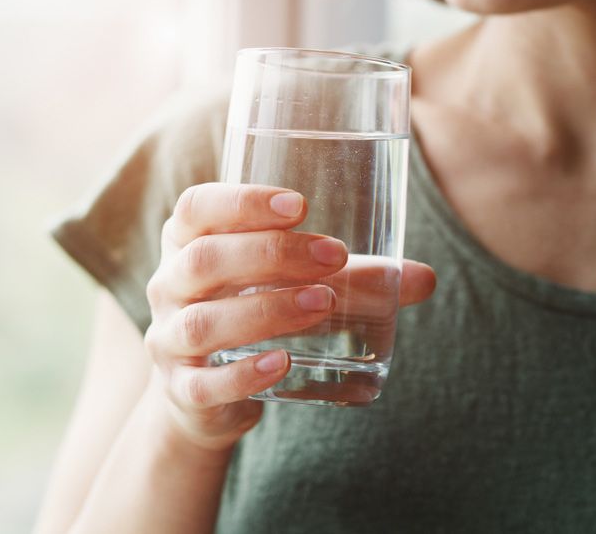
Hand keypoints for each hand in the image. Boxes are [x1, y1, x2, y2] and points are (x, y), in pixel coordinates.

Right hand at [142, 183, 435, 450]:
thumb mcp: (296, 285)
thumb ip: (356, 279)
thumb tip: (426, 278)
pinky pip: (204, 383)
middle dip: (271, 254)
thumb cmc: (255, 312)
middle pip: (203, 260)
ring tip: (322, 304)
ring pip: (203, 321)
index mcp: (189, 242)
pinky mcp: (183, 390)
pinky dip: (243, 374)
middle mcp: (169, 286)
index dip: (241, 201)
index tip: (300, 205)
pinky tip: (283, 363)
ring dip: (266, 310)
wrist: (208, 394)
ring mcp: (169, 340)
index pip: (197, 208)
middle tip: (333, 256)